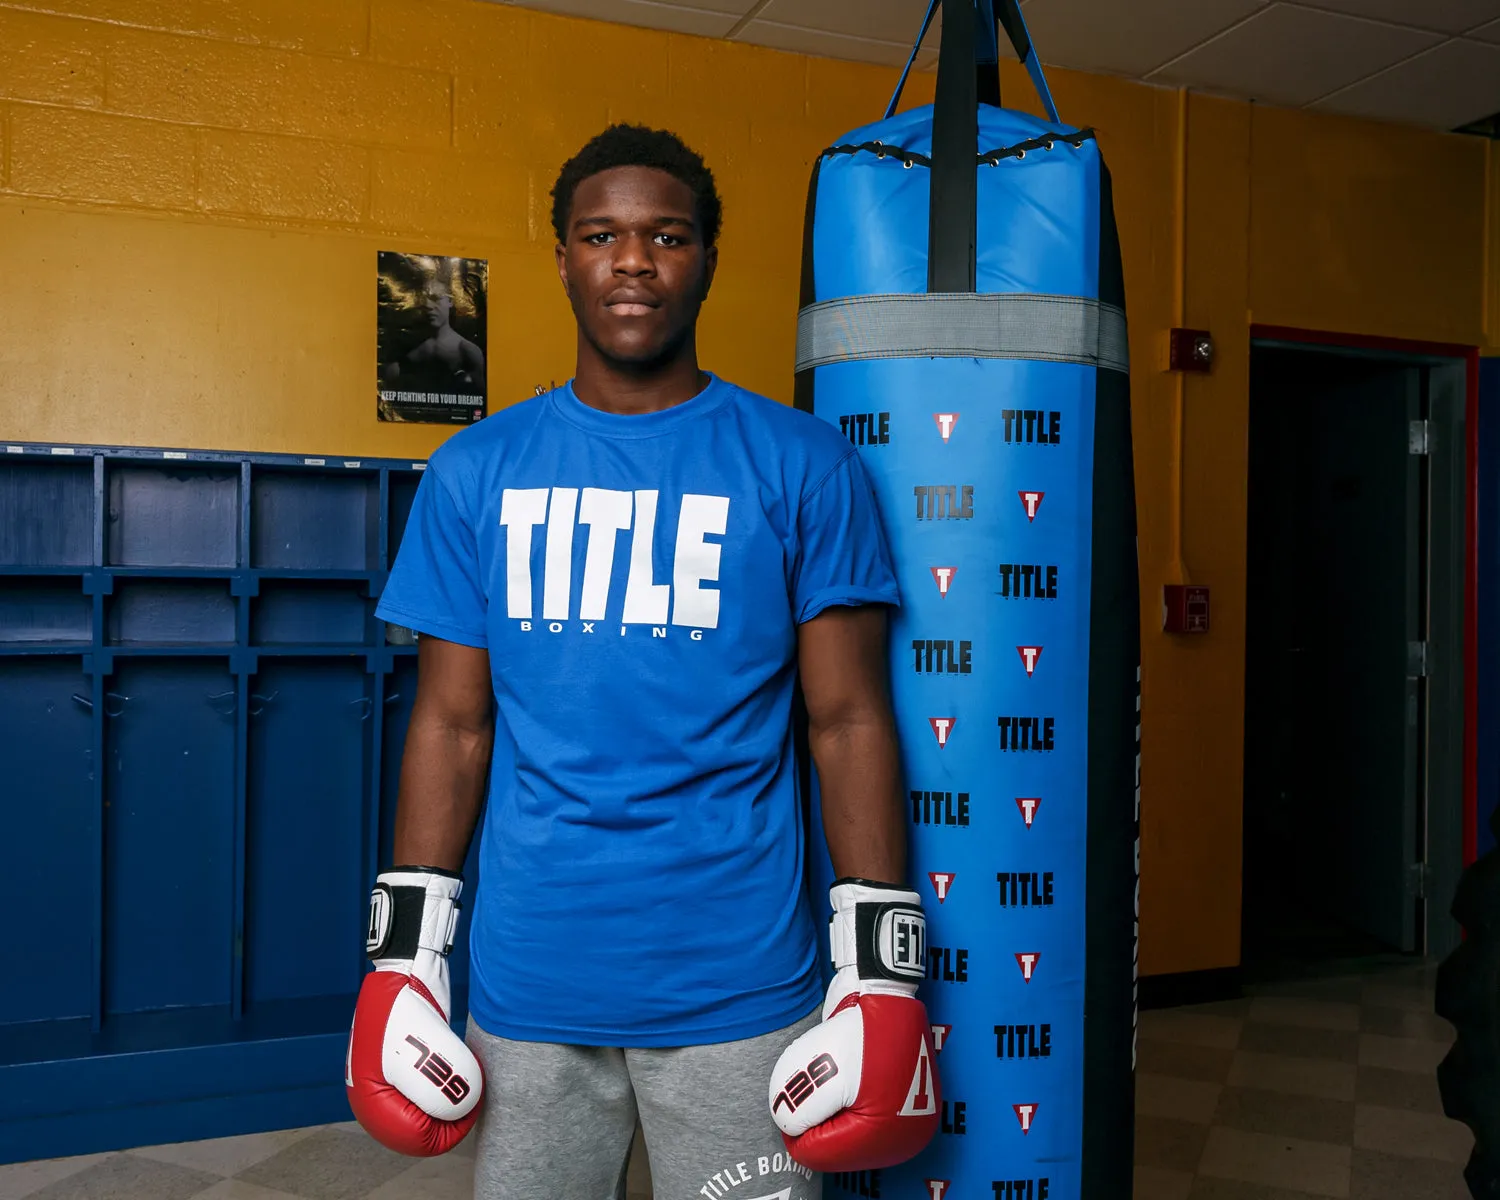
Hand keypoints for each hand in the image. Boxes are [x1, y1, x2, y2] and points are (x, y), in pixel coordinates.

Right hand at [345, 867, 483, 1155]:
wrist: (409, 971)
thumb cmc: (408, 1011)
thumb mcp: (427, 1058)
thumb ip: (445, 1093)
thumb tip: (464, 1111)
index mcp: (371, 1100)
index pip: (413, 1138)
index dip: (448, 1130)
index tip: (472, 1107)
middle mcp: (380, 1094)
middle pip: (423, 1126)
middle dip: (452, 1111)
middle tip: (475, 1090)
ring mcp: (397, 1076)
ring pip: (433, 1104)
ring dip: (455, 1092)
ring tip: (468, 1068)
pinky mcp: (413, 1061)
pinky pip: (436, 1083)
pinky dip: (453, 1077)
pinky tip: (461, 1059)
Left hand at [768, 879, 939, 1169]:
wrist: (883, 990)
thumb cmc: (860, 1028)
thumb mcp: (820, 1072)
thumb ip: (797, 1109)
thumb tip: (788, 1125)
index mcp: (887, 1137)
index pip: (820, 1155)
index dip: (796, 1128)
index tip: (787, 1099)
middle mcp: (902, 1137)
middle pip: (835, 1148)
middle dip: (815, 1118)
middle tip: (810, 1081)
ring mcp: (902, 1119)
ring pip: (843, 1132)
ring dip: (827, 1109)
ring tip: (829, 1073)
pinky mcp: (898, 1102)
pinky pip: (857, 1117)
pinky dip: (841, 1102)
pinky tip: (840, 1076)